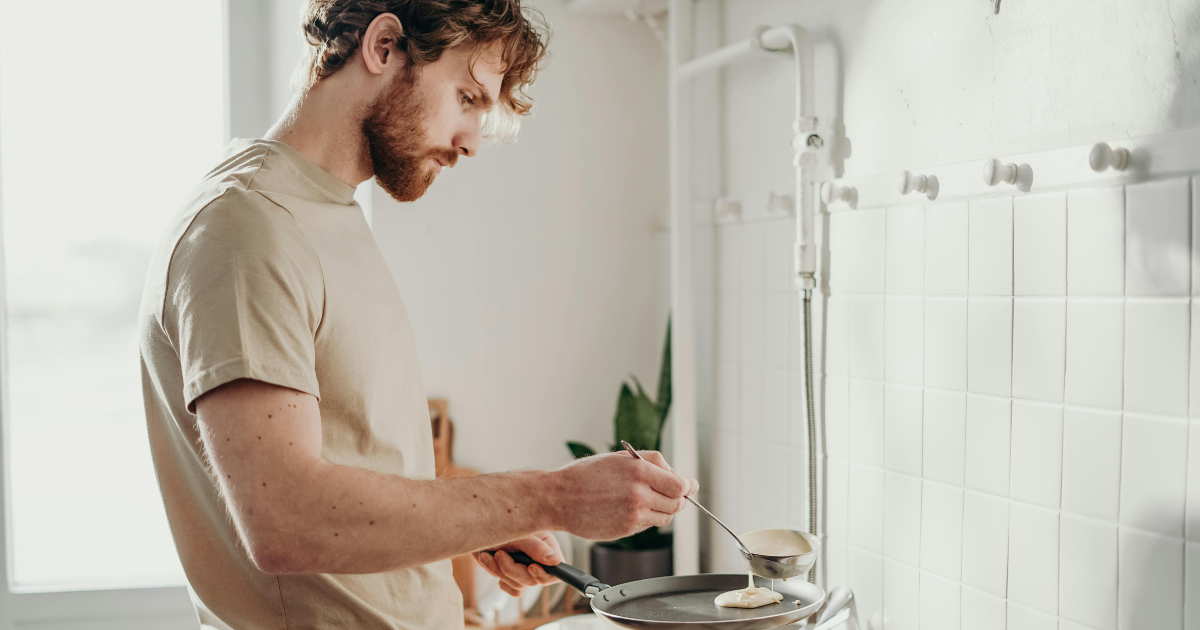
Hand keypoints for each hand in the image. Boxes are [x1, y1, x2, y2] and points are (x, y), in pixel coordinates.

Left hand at [474, 532, 562, 596]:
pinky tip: (491, 563)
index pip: (556, 569)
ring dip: (501, 572)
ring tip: (488, 555)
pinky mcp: (513, 577)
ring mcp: (526, 569)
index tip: (531, 567)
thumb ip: (536, 548)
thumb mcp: (518, 534)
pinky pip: (514, 590)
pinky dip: (500, 579)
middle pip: (535, 580)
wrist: (475, 528)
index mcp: (547, 545)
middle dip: (513, 570)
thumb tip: (556, 562)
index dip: (545, 573)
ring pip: (521, 586)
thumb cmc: (498, 523)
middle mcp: (539, 559)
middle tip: (500, 554)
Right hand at [550, 450, 698, 540]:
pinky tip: (627, 509)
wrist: (558, 498)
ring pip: (665, 517)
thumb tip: (678, 475)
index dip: (687, 486)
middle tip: (667, 492)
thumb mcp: (620, 457)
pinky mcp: (626, 530)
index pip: (680, 485)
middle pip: (677, 503)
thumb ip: (652, 462)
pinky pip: (647, 526)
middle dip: (676, 498)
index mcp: (640, 472)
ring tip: (642, 499)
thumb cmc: (586, 475)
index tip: (688, 485)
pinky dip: (645, 518)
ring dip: (661, 509)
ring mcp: (633, 515)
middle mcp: (639, 494)